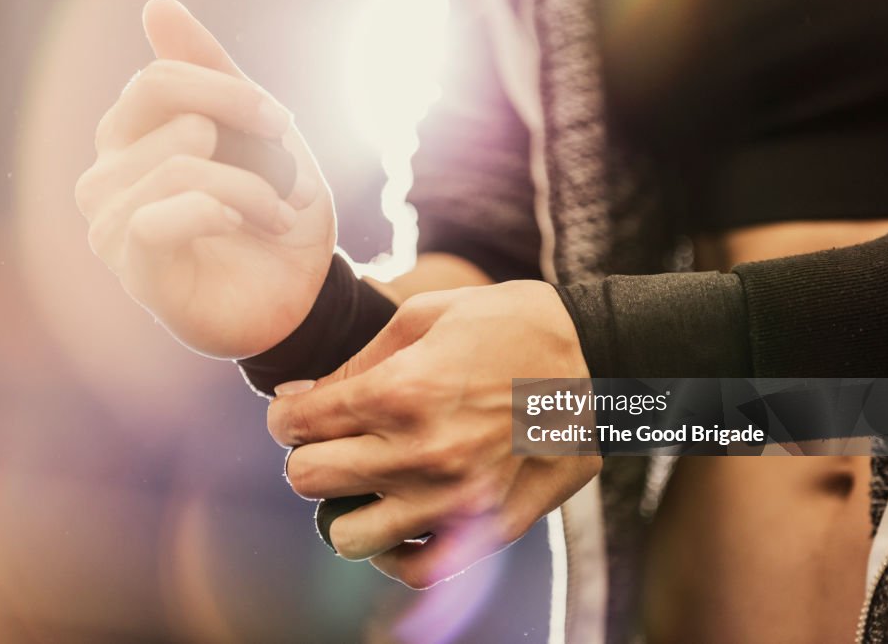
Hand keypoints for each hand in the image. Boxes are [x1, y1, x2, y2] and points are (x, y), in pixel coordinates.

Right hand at [75, 0, 335, 358]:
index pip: (158, 79)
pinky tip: (244, 227)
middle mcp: (107, 175)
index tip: (279, 123)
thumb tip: (158, 5)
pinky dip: (219, 211)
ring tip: (279, 216)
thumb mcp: (259, 135)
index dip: (229, 93)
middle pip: (164, 107)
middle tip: (285, 182)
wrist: (301, 294)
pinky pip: (158, 216)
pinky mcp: (132, 268)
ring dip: (252, 187)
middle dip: (247, 141)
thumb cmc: (275, 213)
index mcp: (133, 137)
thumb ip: (213, 74)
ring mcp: (110, 224)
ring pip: (179, 161)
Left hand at [267, 281, 601, 587]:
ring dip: (344, 507)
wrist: (599, 359)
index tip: (299, 411)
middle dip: (307, 454)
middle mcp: (420, 453)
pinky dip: (392, 553)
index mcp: (400, 392)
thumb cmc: (509, 325)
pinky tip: (396, 520)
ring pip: (348, 536)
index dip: (288, 415)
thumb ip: (355, 362)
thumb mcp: (427, 316)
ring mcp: (455, 499)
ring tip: (365, 481)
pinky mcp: (489, 527)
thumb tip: (300, 398)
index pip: (297, 424)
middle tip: (332, 441)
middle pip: (308, 479)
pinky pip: (416, 570)